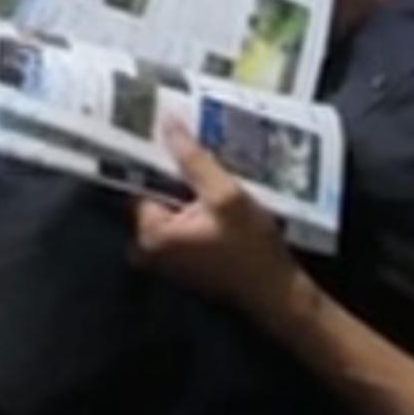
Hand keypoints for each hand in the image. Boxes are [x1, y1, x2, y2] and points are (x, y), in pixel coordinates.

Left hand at [132, 122, 306, 323]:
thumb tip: (166, 122)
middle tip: (194, 146)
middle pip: (152, 194)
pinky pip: (177, 225)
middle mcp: (146, 249)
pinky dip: (192, 209)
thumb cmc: (251, 247)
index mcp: (149, 233)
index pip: (139, 181)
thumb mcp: (226, 196)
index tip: (167, 133)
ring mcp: (162, 259)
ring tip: (208, 166)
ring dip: (185, 190)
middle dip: (172, 173)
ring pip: (167, 208)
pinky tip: (213, 194)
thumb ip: (193, 160)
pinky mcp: (178, 262)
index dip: (156, 157)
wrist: (274, 292)